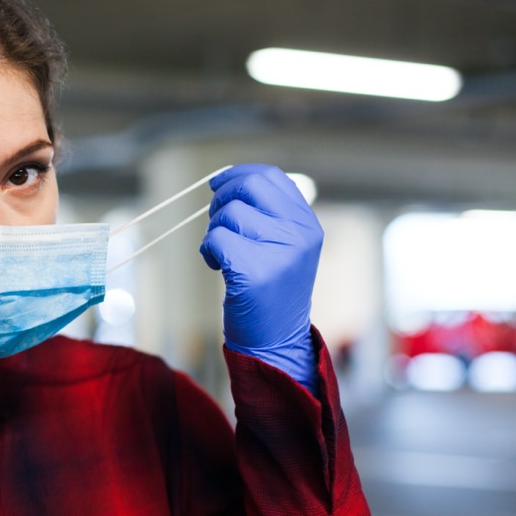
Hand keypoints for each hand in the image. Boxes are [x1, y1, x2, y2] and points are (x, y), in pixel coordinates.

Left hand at [199, 164, 322, 390]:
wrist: (276, 340)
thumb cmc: (271, 291)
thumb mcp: (284, 247)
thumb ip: (269, 214)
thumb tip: (228, 180)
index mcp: (307, 224)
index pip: (271, 177)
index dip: (238, 175)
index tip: (218, 184)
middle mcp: (299, 234)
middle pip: (248, 187)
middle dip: (222, 198)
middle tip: (217, 221)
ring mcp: (279, 251)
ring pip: (228, 214)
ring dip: (214, 232)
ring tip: (223, 256)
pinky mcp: (254, 271)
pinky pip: (216, 239)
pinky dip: (208, 251)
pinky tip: (217, 268)